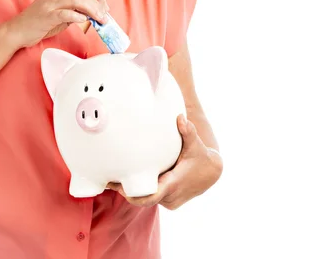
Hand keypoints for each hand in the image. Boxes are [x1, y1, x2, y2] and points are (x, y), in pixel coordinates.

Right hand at [7, 0, 108, 47]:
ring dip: (93, 11)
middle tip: (106, 17)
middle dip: (99, 5)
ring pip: (78, 0)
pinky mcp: (47, 14)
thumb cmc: (42, 21)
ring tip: (100, 20)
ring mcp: (50, 2)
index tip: (106, 7)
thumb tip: (97, 12)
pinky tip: (84, 22)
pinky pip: (66, 13)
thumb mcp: (62, 10)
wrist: (19, 30)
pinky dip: (78, 17)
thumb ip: (77, 8)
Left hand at [107, 114, 222, 209]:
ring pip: (146, 199)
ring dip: (133, 192)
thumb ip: (188, 132)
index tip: (118, 188)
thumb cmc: (200, 156)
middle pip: (143, 198)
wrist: (211, 172)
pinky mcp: (168, 202)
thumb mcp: (195, 144)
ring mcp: (169, 201)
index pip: (150, 197)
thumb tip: (180, 118)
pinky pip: (151, 198)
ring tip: (112, 180)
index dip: (133, 195)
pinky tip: (126, 182)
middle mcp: (170, 197)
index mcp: (173, 184)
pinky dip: (141, 192)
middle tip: (107, 180)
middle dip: (126, 191)